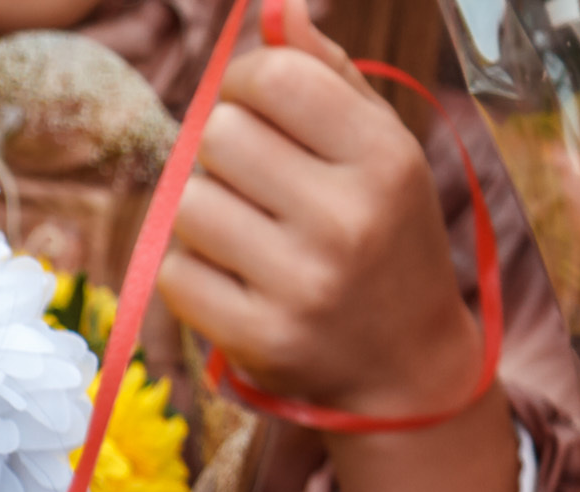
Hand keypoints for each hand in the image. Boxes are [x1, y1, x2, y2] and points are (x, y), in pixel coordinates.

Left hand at [162, 0, 518, 491]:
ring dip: (204, 212)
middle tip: (251, 180)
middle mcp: (345, 218)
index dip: (242, 82)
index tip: (252, 106)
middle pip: (219, 135)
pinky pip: (176, 270)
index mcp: (384, 157)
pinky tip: (235, 279)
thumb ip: (328, 77)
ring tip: (247, 234)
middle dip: (222, 151)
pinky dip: (192, 269)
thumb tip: (275, 10)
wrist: (403, 367)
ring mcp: (299, 283)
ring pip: (189, 203)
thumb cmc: (383, 240)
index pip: (272, 76)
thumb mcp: (380, 152)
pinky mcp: (255, 336)